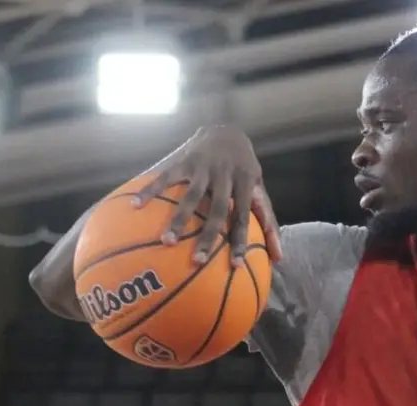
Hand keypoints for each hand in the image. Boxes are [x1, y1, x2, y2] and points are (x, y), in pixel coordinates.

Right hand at [133, 126, 282, 266]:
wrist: (227, 130)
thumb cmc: (245, 169)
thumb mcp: (259, 190)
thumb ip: (268, 222)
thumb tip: (280, 259)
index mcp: (246, 183)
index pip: (243, 217)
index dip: (240, 240)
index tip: (236, 265)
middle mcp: (225, 175)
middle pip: (217, 210)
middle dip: (207, 236)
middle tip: (198, 260)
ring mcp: (204, 167)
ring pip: (191, 196)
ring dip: (178, 219)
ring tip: (167, 242)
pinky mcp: (185, 160)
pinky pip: (166, 177)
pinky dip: (151, 190)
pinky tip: (136, 206)